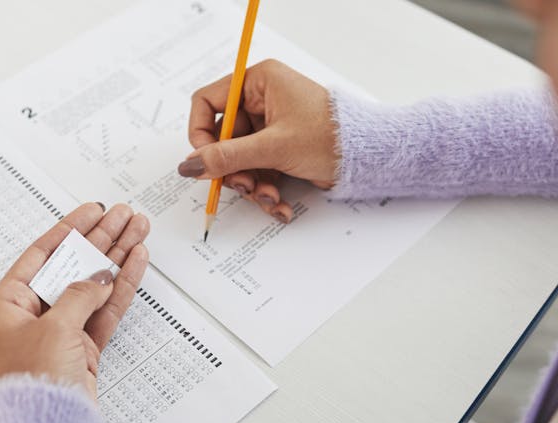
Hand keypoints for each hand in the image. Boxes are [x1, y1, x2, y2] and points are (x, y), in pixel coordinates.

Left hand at [0, 202, 149, 399]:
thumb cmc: (29, 382)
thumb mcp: (53, 328)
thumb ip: (80, 295)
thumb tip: (101, 276)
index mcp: (7, 303)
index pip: (43, 254)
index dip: (70, 229)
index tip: (93, 210)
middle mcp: (32, 314)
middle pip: (73, 265)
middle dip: (101, 239)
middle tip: (126, 216)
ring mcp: (60, 331)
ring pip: (95, 285)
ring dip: (117, 258)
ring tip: (139, 231)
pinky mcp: (83, 349)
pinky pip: (106, 310)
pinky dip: (122, 287)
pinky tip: (136, 264)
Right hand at [179, 59, 337, 222]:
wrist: (367, 158)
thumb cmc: (330, 137)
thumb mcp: (273, 147)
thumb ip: (227, 157)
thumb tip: (190, 164)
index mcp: (258, 82)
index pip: (208, 102)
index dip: (201, 133)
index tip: (203, 161)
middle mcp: (262, 100)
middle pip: (224, 139)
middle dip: (234, 169)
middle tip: (244, 185)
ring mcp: (271, 127)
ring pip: (241, 160)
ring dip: (252, 185)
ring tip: (271, 198)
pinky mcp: (281, 150)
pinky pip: (259, 170)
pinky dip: (266, 190)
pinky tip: (281, 204)